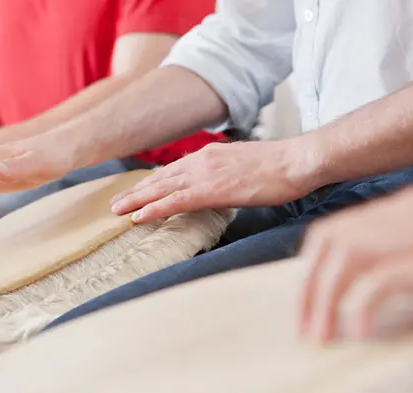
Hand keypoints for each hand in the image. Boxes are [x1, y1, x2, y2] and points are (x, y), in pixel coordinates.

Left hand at [110, 140, 316, 222]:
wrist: (297, 161)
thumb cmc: (280, 167)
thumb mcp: (246, 166)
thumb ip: (226, 173)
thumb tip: (220, 185)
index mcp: (210, 155)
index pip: (173, 170)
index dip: (152, 182)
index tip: (137, 192)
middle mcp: (202, 161)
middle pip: (161, 178)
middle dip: (136, 191)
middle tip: (115, 203)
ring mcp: (205, 174)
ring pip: (161, 188)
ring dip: (136, 200)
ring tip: (117, 211)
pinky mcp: (212, 189)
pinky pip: (175, 201)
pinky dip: (154, 209)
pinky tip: (138, 217)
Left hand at [299, 184, 412, 342]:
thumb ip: (410, 250)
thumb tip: (377, 280)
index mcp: (403, 207)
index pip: (335, 229)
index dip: (312, 265)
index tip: (306, 298)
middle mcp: (403, 213)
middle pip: (330, 242)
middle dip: (308, 286)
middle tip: (303, 326)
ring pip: (345, 259)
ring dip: (323, 300)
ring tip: (319, 336)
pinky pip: (381, 281)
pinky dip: (361, 307)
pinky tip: (359, 333)